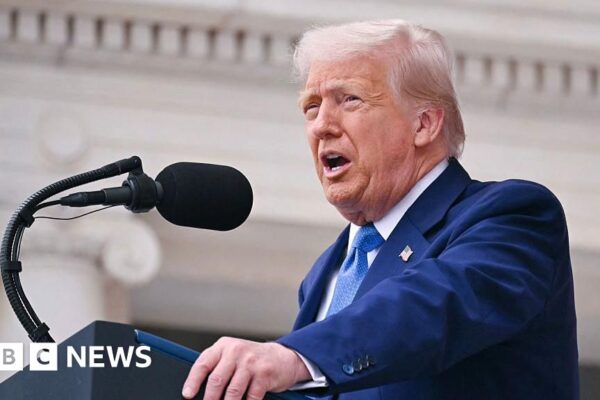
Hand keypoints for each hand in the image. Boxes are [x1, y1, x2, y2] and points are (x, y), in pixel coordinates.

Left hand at [182, 337, 310, 399]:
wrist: (282, 357)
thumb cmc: (251, 360)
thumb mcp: (232, 356)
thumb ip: (217, 367)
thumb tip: (200, 390)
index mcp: (223, 346)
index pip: (203, 364)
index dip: (193, 382)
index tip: (187, 395)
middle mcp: (236, 351)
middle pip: (216, 380)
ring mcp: (251, 362)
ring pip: (232, 392)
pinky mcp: (264, 373)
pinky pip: (251, 397)